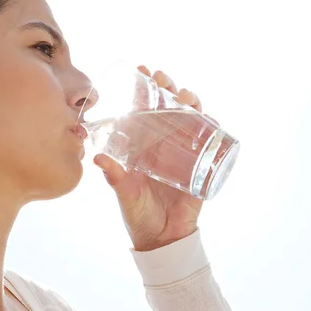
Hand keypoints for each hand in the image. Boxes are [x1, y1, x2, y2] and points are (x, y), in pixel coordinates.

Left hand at [94, 66, 210, 251]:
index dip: (145, 89)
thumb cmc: (139, 214)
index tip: (142, 70)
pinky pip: (210, 143)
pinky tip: (209, 117)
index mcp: (144, 146)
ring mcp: (184, 154)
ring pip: (191, 120)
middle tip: (164, 79)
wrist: (162, 239)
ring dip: (192, 103)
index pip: (145, 110)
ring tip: (186, 95)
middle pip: (170, 109)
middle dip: (169, 89)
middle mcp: (164, 145)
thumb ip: (114, 176)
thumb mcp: (125, 193)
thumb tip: (98, 157)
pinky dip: (213, 128)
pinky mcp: (201, 167)